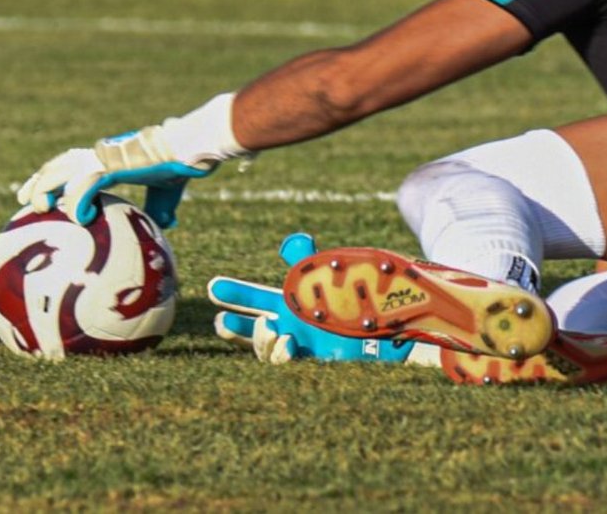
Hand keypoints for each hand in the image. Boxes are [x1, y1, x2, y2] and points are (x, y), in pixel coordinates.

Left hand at [16, 126, 211, 227]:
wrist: (189, 148)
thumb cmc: (179, 165)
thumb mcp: (165, 193)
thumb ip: (158, 208)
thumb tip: (164, 226)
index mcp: (108, 158)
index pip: (71, 164)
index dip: (53, 176)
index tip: (41, 193)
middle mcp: (100, 155)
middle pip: (58, 164)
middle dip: (38, 181)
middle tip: (22, 200)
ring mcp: (103, 159)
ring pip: (63, 170)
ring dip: (47, 188)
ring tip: (39, 208)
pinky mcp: (112, 166)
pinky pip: (86, 185)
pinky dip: (77, 200)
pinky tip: (76, 219)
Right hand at [209, 233, 420, 363]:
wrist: (394, 324)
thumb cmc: (361, 296)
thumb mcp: (331, 273)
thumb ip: (310, 258)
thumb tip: (292, 242)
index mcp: (294, 303)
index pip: (258, 298)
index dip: (236, 293)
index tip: (212, 286)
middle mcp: (295, 327)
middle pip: (254, 329)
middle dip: (235, 327)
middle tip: (221, 320)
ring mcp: (305, 347)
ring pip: (266, 350)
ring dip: (261, 339)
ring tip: (270, 327)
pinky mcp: (316, 364)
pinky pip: (287, 365)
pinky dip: (281, 354)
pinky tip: (287, 343)